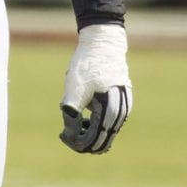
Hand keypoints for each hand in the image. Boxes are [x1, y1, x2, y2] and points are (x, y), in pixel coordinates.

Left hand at [60, 23, 131, 153]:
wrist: (103, 44)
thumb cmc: (87, 65)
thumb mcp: (74, 89)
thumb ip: (72, 114)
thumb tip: (71, 134)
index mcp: (111, 109)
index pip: (95, 137)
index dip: (77, 142)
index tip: (62, 135)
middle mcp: (122, 112)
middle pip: (103, 139)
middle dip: (83, 141)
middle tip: (65, 135)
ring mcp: (124, 107)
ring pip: (108, 132)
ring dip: (90, 134)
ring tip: (73, 127)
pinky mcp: (122, 103)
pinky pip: (111, 122)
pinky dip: (97, 126)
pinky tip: (84, 121)